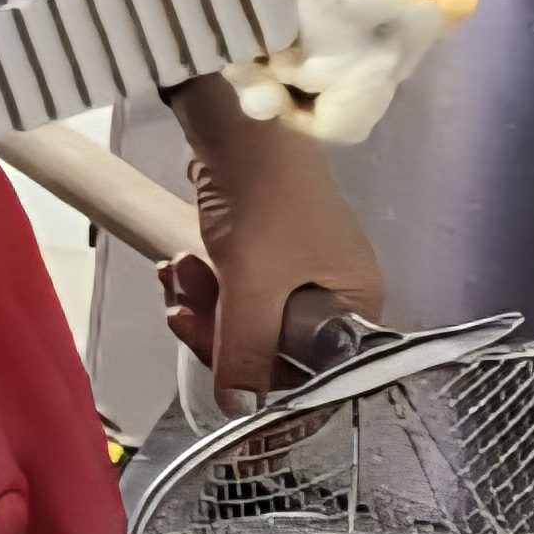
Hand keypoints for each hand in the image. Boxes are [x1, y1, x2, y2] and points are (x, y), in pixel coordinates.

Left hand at [154, 71, 387, 397]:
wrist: (235, 122)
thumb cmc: (264, 201)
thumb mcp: (254, 286)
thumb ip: (246, 353)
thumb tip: (240, 411)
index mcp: (355, 305)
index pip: (317, 376)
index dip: (269, 391)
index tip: (227, 398)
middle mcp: (332, 293)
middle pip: (270, 351)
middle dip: (218, 335)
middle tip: (182, 314)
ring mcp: (295, 270)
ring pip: (241, 321)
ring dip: (201, 307)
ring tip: (178, 275)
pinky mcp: (259, 251)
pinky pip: (229, 290)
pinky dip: (201, 284)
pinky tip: (177, 265)